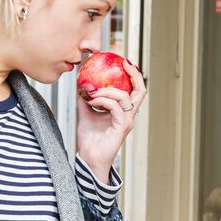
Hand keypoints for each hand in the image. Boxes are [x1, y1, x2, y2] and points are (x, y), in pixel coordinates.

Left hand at [75, 60, 145, 182]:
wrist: (88, 157)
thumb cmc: (90, 140)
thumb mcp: (85, 113)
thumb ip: (85, 99)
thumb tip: (80, 84)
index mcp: (122, 111)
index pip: (134, 90)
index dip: (133, 75)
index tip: (124, 62)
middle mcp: (128, 115)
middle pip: (140, 91)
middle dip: (134, 74)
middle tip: (124, 63)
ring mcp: (126, 121)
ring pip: (124, 97)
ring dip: (107, 91)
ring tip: (92, 94)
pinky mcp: (121, 127)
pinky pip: (116, 107)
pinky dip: (104, 100)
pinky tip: (93, 101)